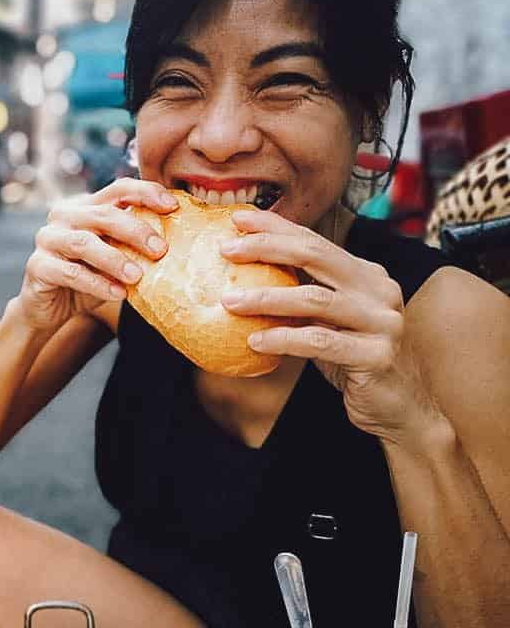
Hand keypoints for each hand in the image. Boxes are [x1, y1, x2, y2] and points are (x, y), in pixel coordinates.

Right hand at [19, 179, 175, 330]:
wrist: (49, 308)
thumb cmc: (88, 278)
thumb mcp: (114, 257)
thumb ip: (132, 244)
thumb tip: (176, 241)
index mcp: (85, 206)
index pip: (118, 189)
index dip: (146, 192)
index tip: (173, 206)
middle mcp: (64, 215)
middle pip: (103, 214)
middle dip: (136, 230)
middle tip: (161, 250)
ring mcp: (47, 239)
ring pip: (84, 242)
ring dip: (115, 259)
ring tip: (138, 277)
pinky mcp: (38, 266)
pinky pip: (71, 273)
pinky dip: (97, 284)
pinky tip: (118, 294)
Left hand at [219, 208, 436, 440]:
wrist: (400, 408)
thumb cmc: (354, 361)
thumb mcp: (328, 322)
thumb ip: (302, 298)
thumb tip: (244, 280)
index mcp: (366, 275)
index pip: (316, 241)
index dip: (277, 227)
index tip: (238, 219)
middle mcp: (378, 290)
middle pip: (316, 256)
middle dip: (268, 247)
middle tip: (227, 250)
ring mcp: (382, 321)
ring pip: (315, 299)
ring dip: (266, 298)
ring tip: (229, 301)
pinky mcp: (377, 354)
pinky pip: (320, 342)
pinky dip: (283, 338)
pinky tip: (255, 341)